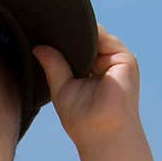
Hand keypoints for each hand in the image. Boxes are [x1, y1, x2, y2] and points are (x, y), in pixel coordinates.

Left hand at [33, 26, 140, 150]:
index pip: (76, 48)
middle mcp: (104, 64)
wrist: (103, 133)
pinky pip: (104, 37)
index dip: (61, 41)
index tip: (40, 33)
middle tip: (43, 27)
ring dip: (76, 33)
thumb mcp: (61, 89)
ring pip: (94, 35)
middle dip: (68, 34)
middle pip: (85, 40)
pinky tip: (73, 35)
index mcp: (91, 72)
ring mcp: (115, 60)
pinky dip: (89, 34)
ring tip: (56, 30)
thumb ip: (53, 66)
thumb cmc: (83, 121)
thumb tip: (37, 47)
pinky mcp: (124, 58)